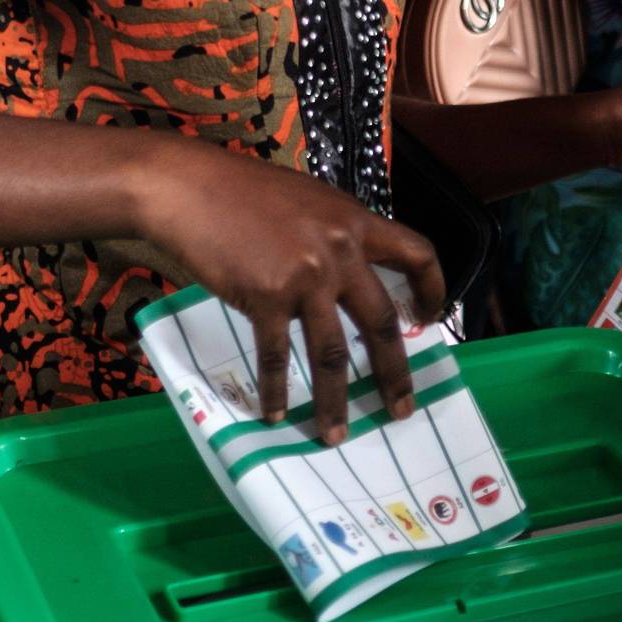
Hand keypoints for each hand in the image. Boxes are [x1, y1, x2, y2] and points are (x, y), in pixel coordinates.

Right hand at [137, 144, 445, 446]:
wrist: (189, 188)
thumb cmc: (240, 190)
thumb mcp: (306, 199)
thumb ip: (334, 233)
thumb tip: (350, 270)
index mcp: (354, 221)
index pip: (417, 253)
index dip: (432, 289)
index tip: (429, 318)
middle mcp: (339, 250)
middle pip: (381, 322)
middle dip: (394, 373)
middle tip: (401, 409)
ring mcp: (305, 275)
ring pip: (333, 352)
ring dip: (334, 401)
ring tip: (335, 434)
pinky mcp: (267, 295)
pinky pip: (277, 355)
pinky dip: (276, 389)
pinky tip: (274, 412)